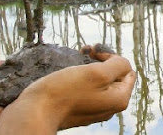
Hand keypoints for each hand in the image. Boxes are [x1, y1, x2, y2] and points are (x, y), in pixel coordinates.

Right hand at [0, 44, 135, 132]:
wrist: (35, 113)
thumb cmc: (65, 92)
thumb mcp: (97, 74)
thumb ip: (118, 65)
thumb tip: (122, 63)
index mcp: (119, 99)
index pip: (127, 70)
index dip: (112, 57)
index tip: (94, 53)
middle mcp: (109, 106)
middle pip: (114, 75)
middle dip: (101, 59)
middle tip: (85, 50)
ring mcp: (94, 108)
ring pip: (99, 80)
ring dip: (90, 65)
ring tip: (77, 55)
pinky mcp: (78, 108)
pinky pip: (86, 88)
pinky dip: (80, 75)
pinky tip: (69, 69)